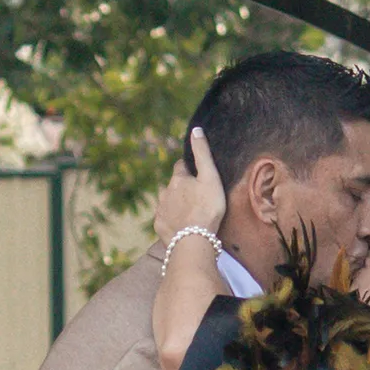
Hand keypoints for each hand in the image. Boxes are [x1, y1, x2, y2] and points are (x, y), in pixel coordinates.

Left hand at [154, 125, 226, 243]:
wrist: (193, 240)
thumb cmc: (207, 208)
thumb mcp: (210, 178)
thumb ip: (203, 154)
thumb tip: (196, 129)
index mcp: (178, 179)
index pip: (181, 166)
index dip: (188, 168)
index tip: (196, 172)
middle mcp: (165, 192)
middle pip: (171, 184)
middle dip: (179, 185)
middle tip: (193, 193)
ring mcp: (161, 209)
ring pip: (164, 200)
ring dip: (172, 201)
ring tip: (184, 209)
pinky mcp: (159, 225)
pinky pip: (163, 218)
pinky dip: (170, 218)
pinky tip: (178, 224)